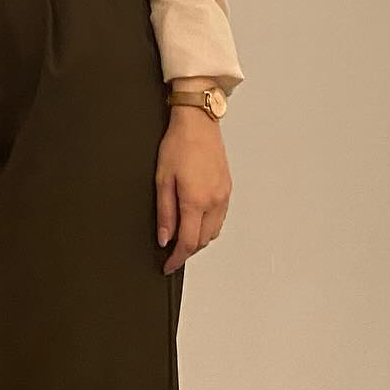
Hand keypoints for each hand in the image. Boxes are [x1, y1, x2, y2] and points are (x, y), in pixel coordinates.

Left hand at [155, 112, 231, 273]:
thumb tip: (164, 238)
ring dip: (198, 239)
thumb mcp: (162, 180)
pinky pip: (220, 218)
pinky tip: (195, 221)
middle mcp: (214, 201)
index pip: (188, 242)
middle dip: (187, 251)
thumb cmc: (178, 145)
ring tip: (181, 237)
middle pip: (202, 241)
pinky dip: (207, 226)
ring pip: (213, 231)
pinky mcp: (227, 190)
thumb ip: (164, 213)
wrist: (198, 124)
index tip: (168, 266)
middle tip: (170, 252)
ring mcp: (224, 196)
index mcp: (196, 201)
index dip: (177, 259)